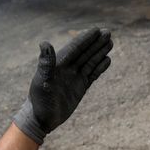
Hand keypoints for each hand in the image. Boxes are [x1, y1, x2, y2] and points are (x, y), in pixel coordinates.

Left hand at [13, 28, 113, 144]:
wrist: (42, 119)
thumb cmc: (39, 100)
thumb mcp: (42, 81)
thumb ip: (46, 63)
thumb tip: (45, 43)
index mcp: (59, 64)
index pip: (75, 48)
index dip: (85, 38)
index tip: (96, 30)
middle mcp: (67, 68)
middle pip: (85, 52)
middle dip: (96, 42)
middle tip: (108, 32)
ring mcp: (74, 78)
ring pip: (90, 61)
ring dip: (100, 52)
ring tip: (110, 42)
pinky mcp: (80, 87)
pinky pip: (92, 74)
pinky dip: (99, 67)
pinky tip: (107, 60)